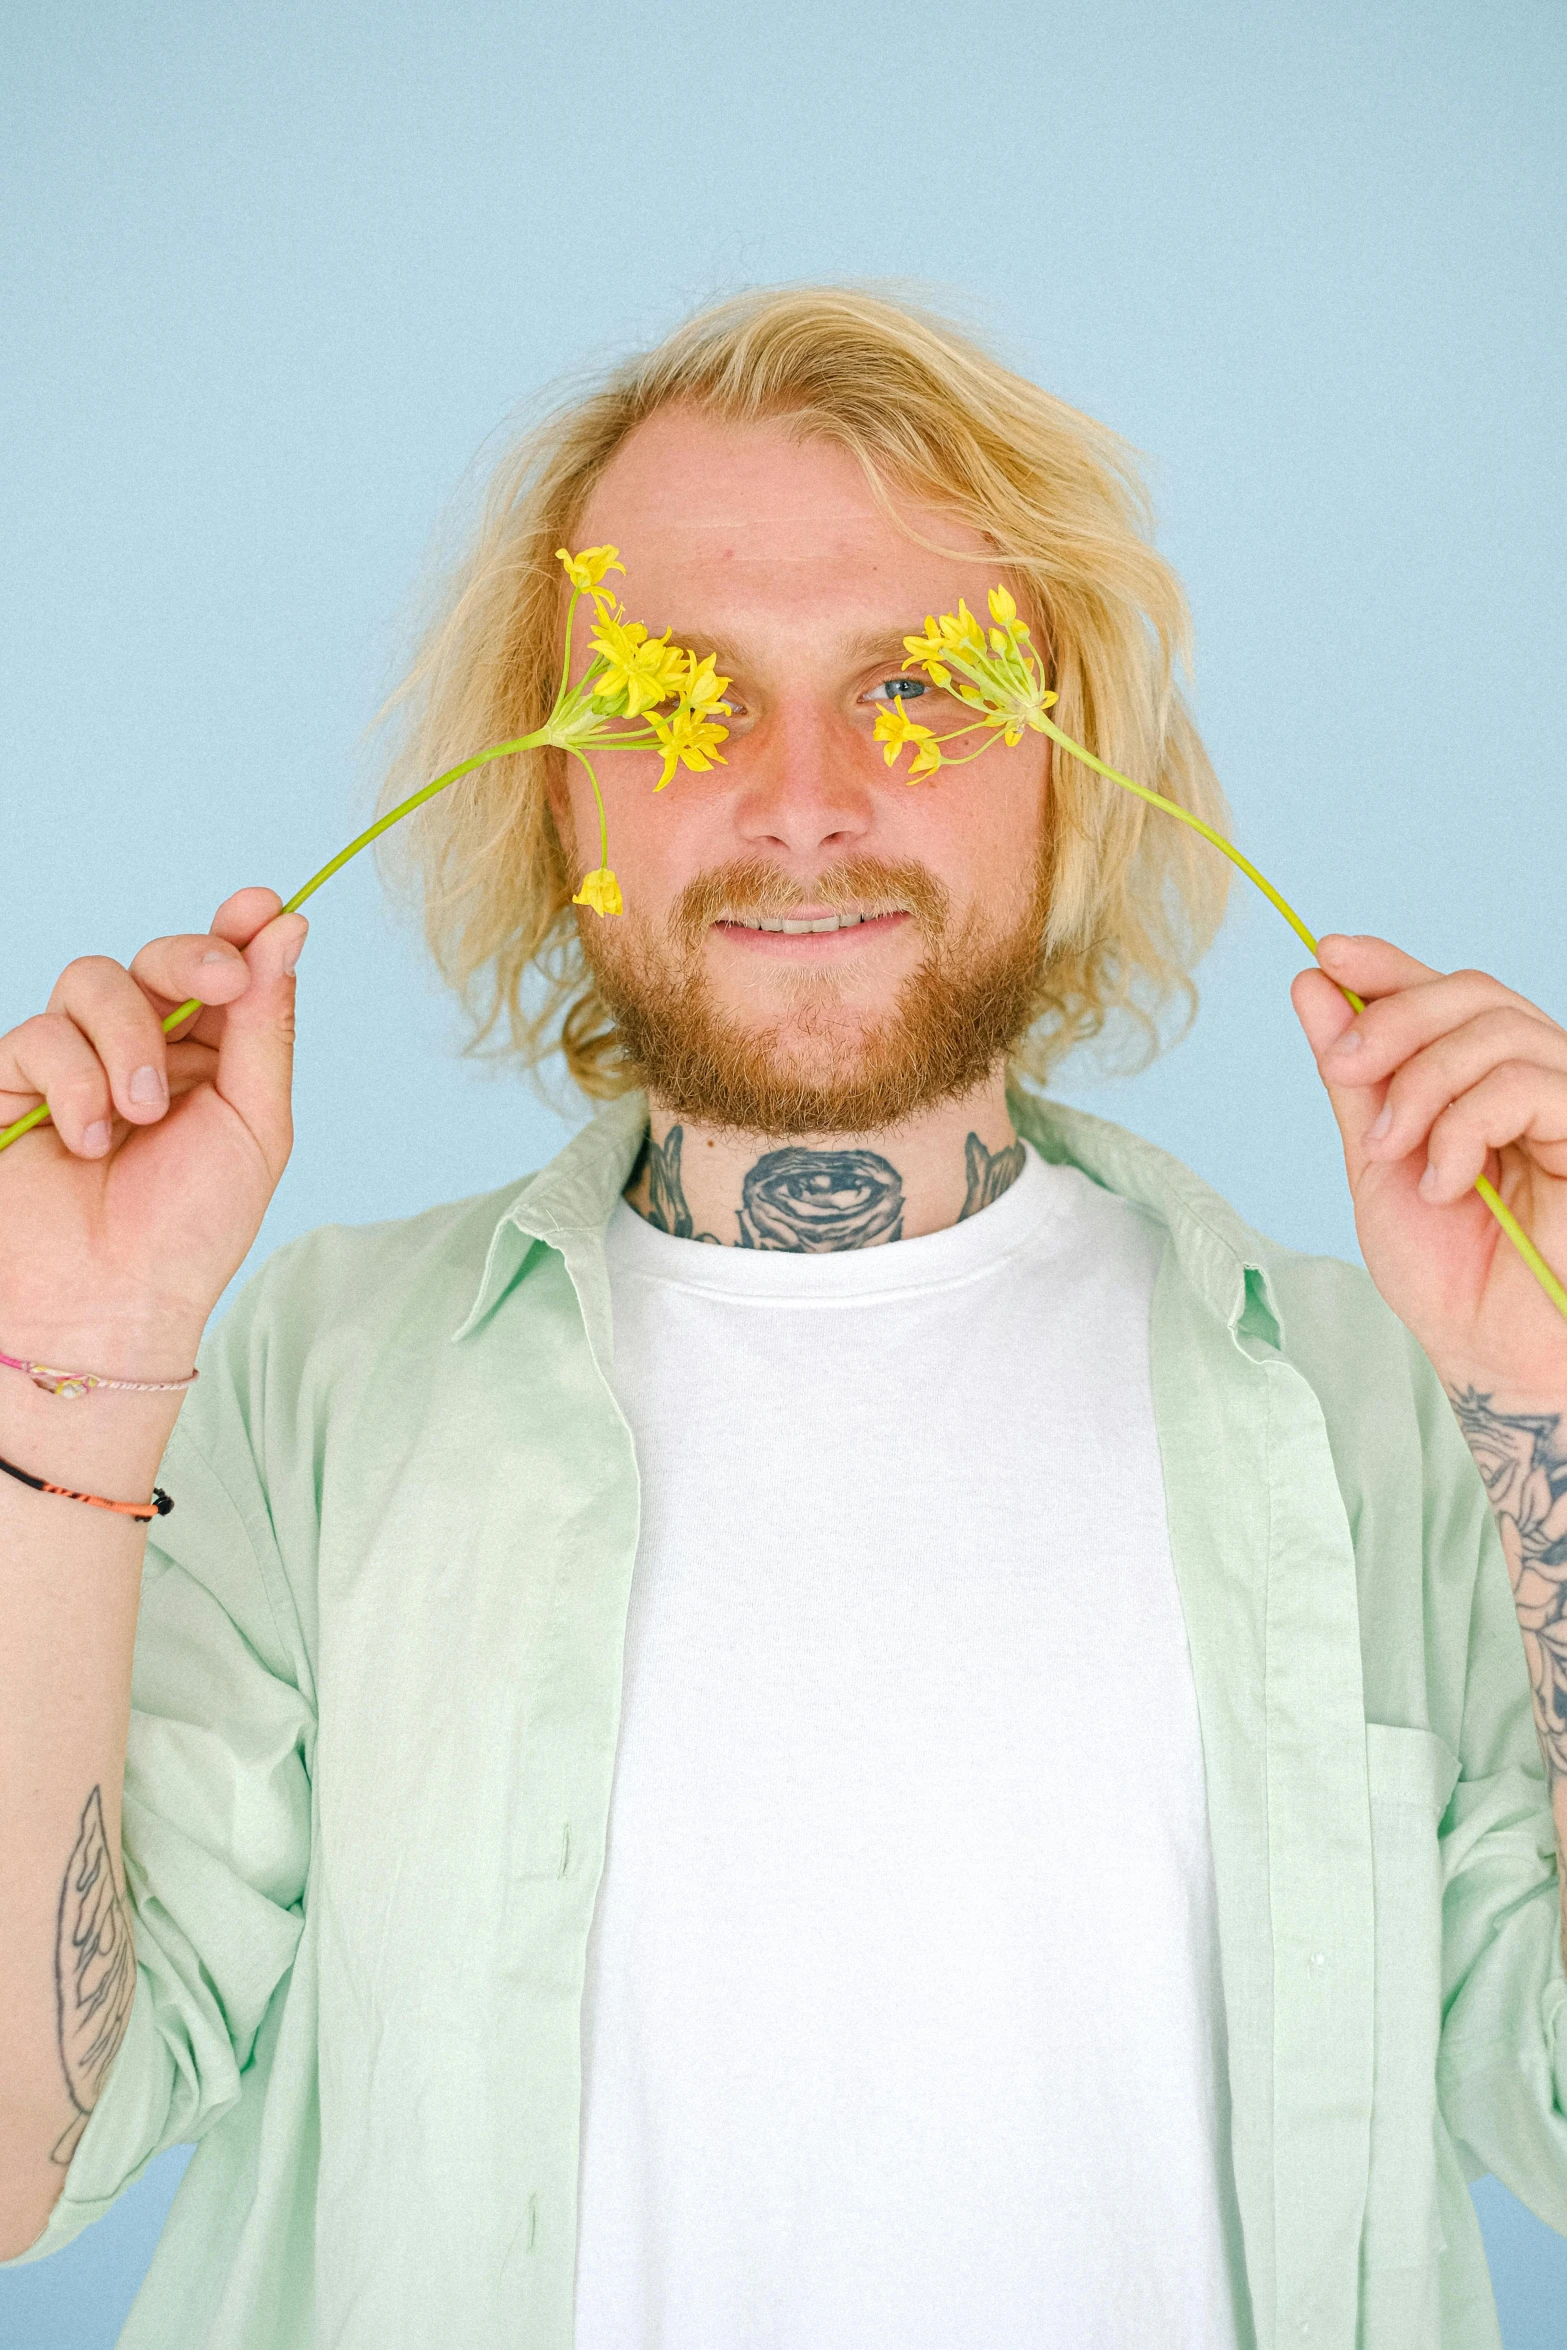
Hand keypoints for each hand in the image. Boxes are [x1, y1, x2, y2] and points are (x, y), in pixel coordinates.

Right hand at [0, 888, 305, 1371]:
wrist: (112, 1303)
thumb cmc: (190, 1229)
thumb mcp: (254, 1123)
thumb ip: (263, 1025)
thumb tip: (285, 930)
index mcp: (208, 1057)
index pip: (219, 970)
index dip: (238, 929)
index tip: (264, 906)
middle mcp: (141, 1049)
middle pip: (156, 956)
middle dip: (191, 958)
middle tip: (221, 983)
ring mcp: (74, 1062)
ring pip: (92, 980)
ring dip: (130, 1041)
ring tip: (143, 1114)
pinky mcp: (14, 1082)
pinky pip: (40, 1035)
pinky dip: (75, 1085)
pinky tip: (90, 1141)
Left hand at [1291, 934, 1566, 1390]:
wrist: (1490, 1356)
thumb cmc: (1448, 1276)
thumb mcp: (1377, 1162)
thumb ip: (1356, 1079)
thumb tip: (1315, 986)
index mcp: (1482, 1081)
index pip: (1445, 994)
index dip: (1389, 964)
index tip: (1326, 954)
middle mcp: (1534, 1079)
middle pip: (1470, 993)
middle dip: (1392, 1022)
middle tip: (1343, 1068)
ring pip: (1496, 1031)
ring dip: (1422, 1086)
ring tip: (1394, 1154)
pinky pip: (1525, 1085)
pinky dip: (1464, 1127)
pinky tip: (1446, 1183)